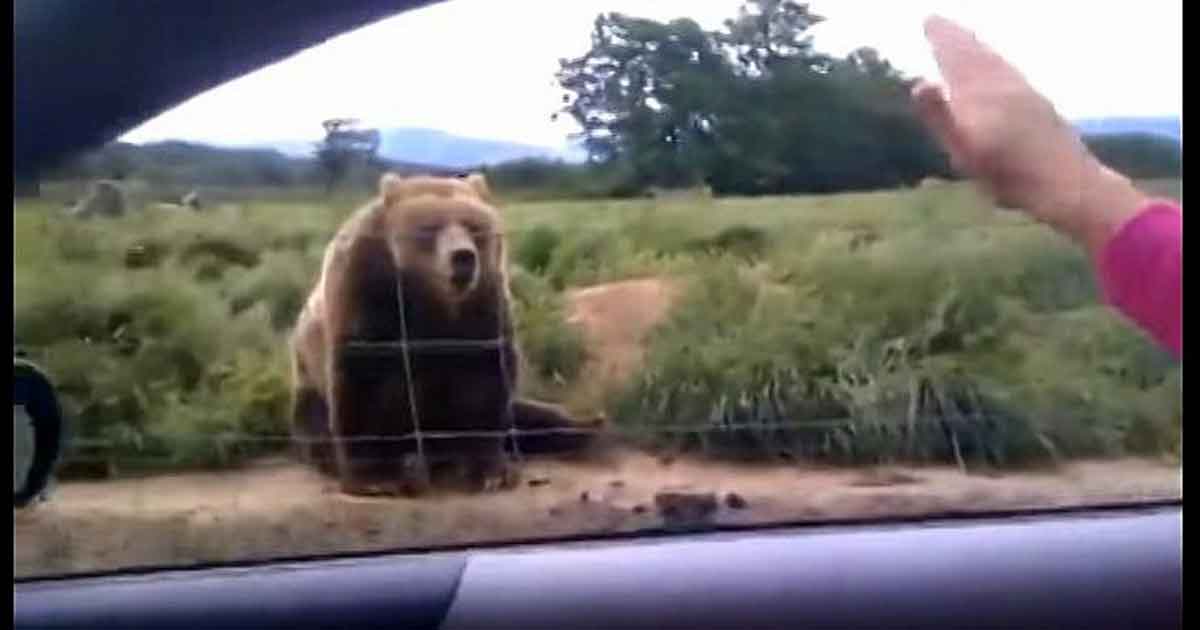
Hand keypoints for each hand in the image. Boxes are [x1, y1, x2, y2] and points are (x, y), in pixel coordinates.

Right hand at [912, 16, 1145, 254]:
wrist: (1068, 183)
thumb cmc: (1010, 175)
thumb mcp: (966, 151)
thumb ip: (941, 117)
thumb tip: (919, 83)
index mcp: (982, 94)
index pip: (957, 58)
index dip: (943, 40)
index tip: (930, 21)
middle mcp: (1004, 85)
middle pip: (977, 54)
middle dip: (957, 38)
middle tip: (941, 24)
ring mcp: (1025, 94)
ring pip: (996, 62)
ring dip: (978, 48)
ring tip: (966, 41)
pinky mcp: (1039, 106)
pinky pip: (1011, 73)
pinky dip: (997, 63)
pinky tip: (1000, 74)